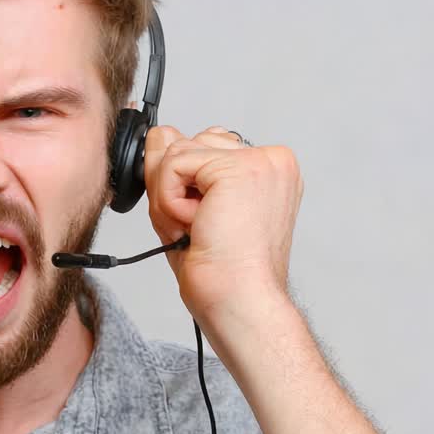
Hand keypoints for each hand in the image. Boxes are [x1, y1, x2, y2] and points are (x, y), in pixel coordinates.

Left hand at [143, 125, 302, 321]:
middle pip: (189, 144)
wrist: (239, 301)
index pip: (206, 148)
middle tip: (199, 230)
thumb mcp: (189, 208)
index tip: (205, 223)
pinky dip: (169, 201)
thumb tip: (161, 132)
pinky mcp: (237, 167)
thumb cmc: (222, 271)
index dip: (187, 186)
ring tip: (200, 229)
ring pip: (176, 152)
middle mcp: (272, 160)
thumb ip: (176, 169)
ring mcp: (259, 160)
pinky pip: (172, 164)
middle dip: (174, 190)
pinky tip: (197, 225)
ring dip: (171, 199)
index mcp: (268, 171)